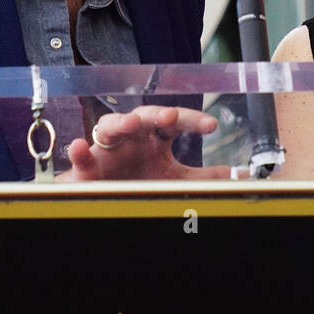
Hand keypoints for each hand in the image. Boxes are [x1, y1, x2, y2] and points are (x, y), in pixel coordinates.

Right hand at [55, 105, 230, 180]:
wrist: (106, 199)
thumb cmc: (139, 181)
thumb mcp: (174, 180)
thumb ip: (201, 177)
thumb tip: (234, 174)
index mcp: (155, 138)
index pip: (175, 122)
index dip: (192, 120)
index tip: (212, 126)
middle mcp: (132, 138)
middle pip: (144, 116)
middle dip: (156, 114)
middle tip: (170, 117)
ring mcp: (108, 149)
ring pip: (109, 126)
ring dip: (119, 123)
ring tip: (131, 125)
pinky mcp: (87, 165)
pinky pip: (81, 156)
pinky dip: (79, 151)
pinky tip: (79, 147)